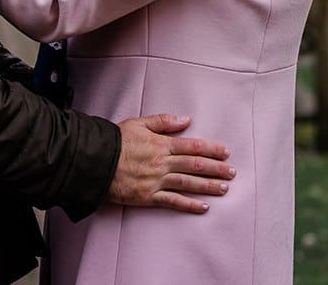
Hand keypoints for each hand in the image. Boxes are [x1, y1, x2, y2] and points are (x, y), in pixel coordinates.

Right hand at [107, 114, 233, 213]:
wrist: (95, 161)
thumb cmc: (116, 141)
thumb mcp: (138, 123)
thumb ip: (163, 121)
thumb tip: (186, 120)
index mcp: (161, 144)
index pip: (193, 146)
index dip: (211, 149)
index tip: (225, 152)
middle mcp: (162, 163)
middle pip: (195, 165)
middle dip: (216, 169)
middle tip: (232, 172)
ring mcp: (156, 181)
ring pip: (188, 184)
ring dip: (208, 186)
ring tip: (224, 188)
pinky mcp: (148, 196)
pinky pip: (173, 202)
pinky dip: (189, 204)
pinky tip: (203, 207)